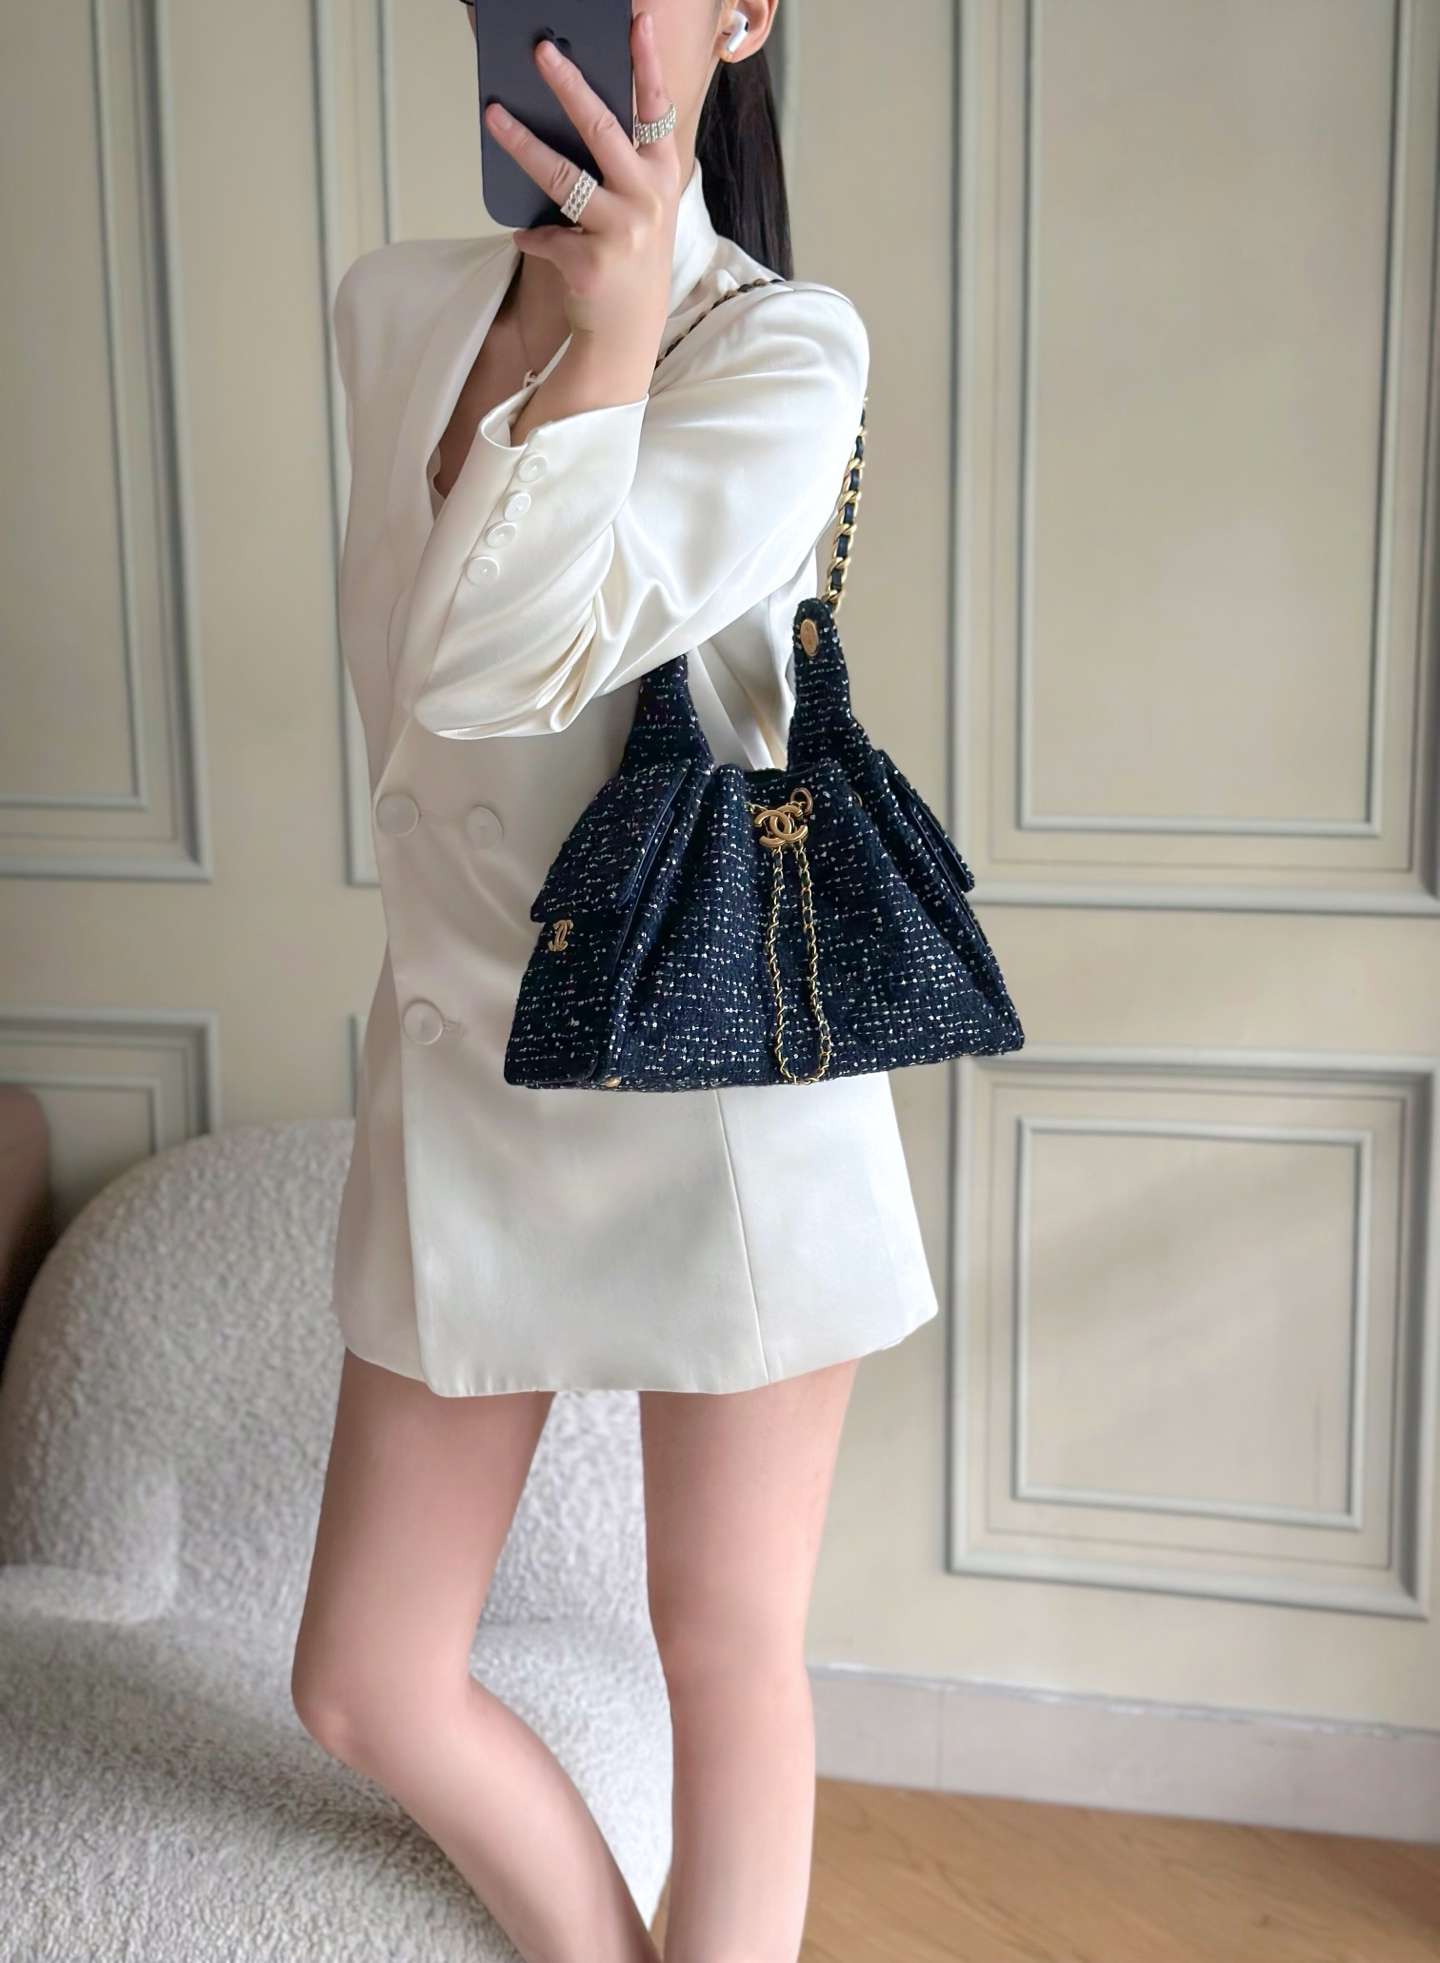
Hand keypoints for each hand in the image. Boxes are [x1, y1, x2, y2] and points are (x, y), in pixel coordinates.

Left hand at [484, 13, 682, 419]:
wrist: (627, 336)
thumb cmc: (630, 261)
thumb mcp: (640, 207)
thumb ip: (620, 165)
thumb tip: (572, 112)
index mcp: (662, 176)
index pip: (654, 108)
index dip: (645, 61)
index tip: (635, 20)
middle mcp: (648, 198)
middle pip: (602, 128)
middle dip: (568, 83)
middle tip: (540, 50)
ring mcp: (622, 231)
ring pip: (562, 175)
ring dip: (521, 142)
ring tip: (493, 114)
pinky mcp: (591, 263)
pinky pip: (545, 235)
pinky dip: (532, 236)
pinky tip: (528, 237)